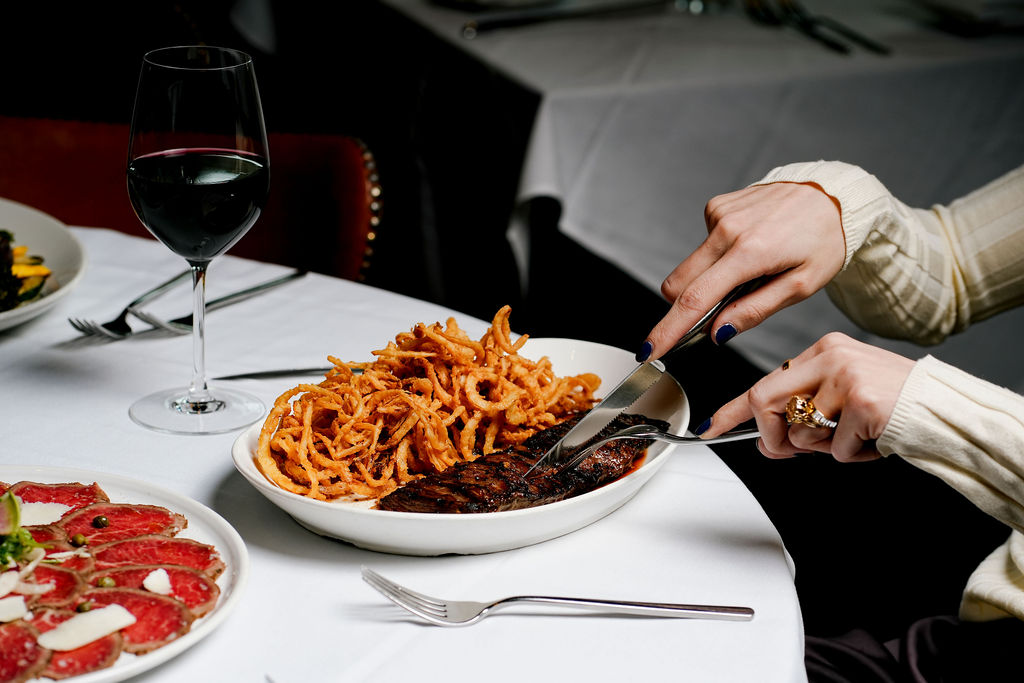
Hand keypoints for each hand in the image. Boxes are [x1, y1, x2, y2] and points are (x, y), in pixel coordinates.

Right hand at [640, 182, 844, 360]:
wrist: (832, 194)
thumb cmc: (823, 240)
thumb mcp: (801, 286)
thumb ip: (755, 310)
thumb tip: (717, 333)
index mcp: (751, 251)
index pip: (696, 299)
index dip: (668, 330)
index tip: (650, 350)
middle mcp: (728, 229)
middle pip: (679, 284)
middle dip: (684, 309)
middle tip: (713, 317)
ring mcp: (719, 214)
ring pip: (689, 267)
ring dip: (707, 281)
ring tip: (747, 274)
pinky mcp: (716, 206)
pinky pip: (703, 246)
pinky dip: (718, 257)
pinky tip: (748, 250)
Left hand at [697, 333, 914, 461]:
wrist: (943, 408)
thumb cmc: (892, 404)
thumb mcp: (839, 401)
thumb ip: (801, 416)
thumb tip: (767, 444)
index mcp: (821, 351)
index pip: (763, 381)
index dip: (731, 410)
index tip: (709, 427)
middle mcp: (829, 356)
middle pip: (765, 401)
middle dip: (770, 437)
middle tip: (789, 450)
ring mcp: (845, 376)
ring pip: (798, 432)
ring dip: (823, 448)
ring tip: (855, 435)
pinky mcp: (861, 402)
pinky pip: (833, 449)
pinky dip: (851, 456)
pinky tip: (872, 441)